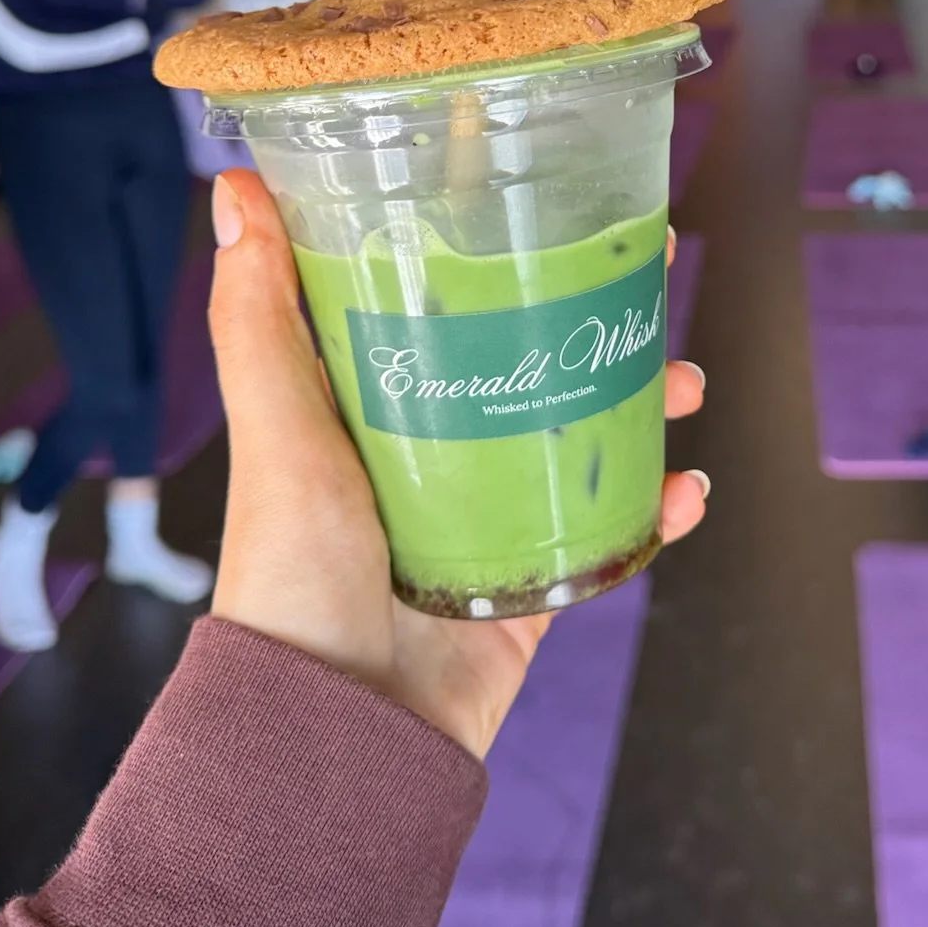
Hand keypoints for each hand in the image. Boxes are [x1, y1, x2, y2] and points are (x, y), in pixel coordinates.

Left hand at [207, 172, 707, 759]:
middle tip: (645, 288)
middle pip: (524, 372)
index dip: (491, 260)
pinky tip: (688, 489)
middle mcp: (427, 463)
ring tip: (684, 385)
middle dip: (590, 329)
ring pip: (578, 446)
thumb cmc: (292, 579)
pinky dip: (654, 513)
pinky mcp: (529, 590)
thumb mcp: (279, 431)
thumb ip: (260, 320)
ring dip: (640, 409)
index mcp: (366, 416)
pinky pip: (606, 540)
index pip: (435, 314)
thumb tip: (239, 193)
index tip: (549, 214)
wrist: (338, 733)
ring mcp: (484, 527)